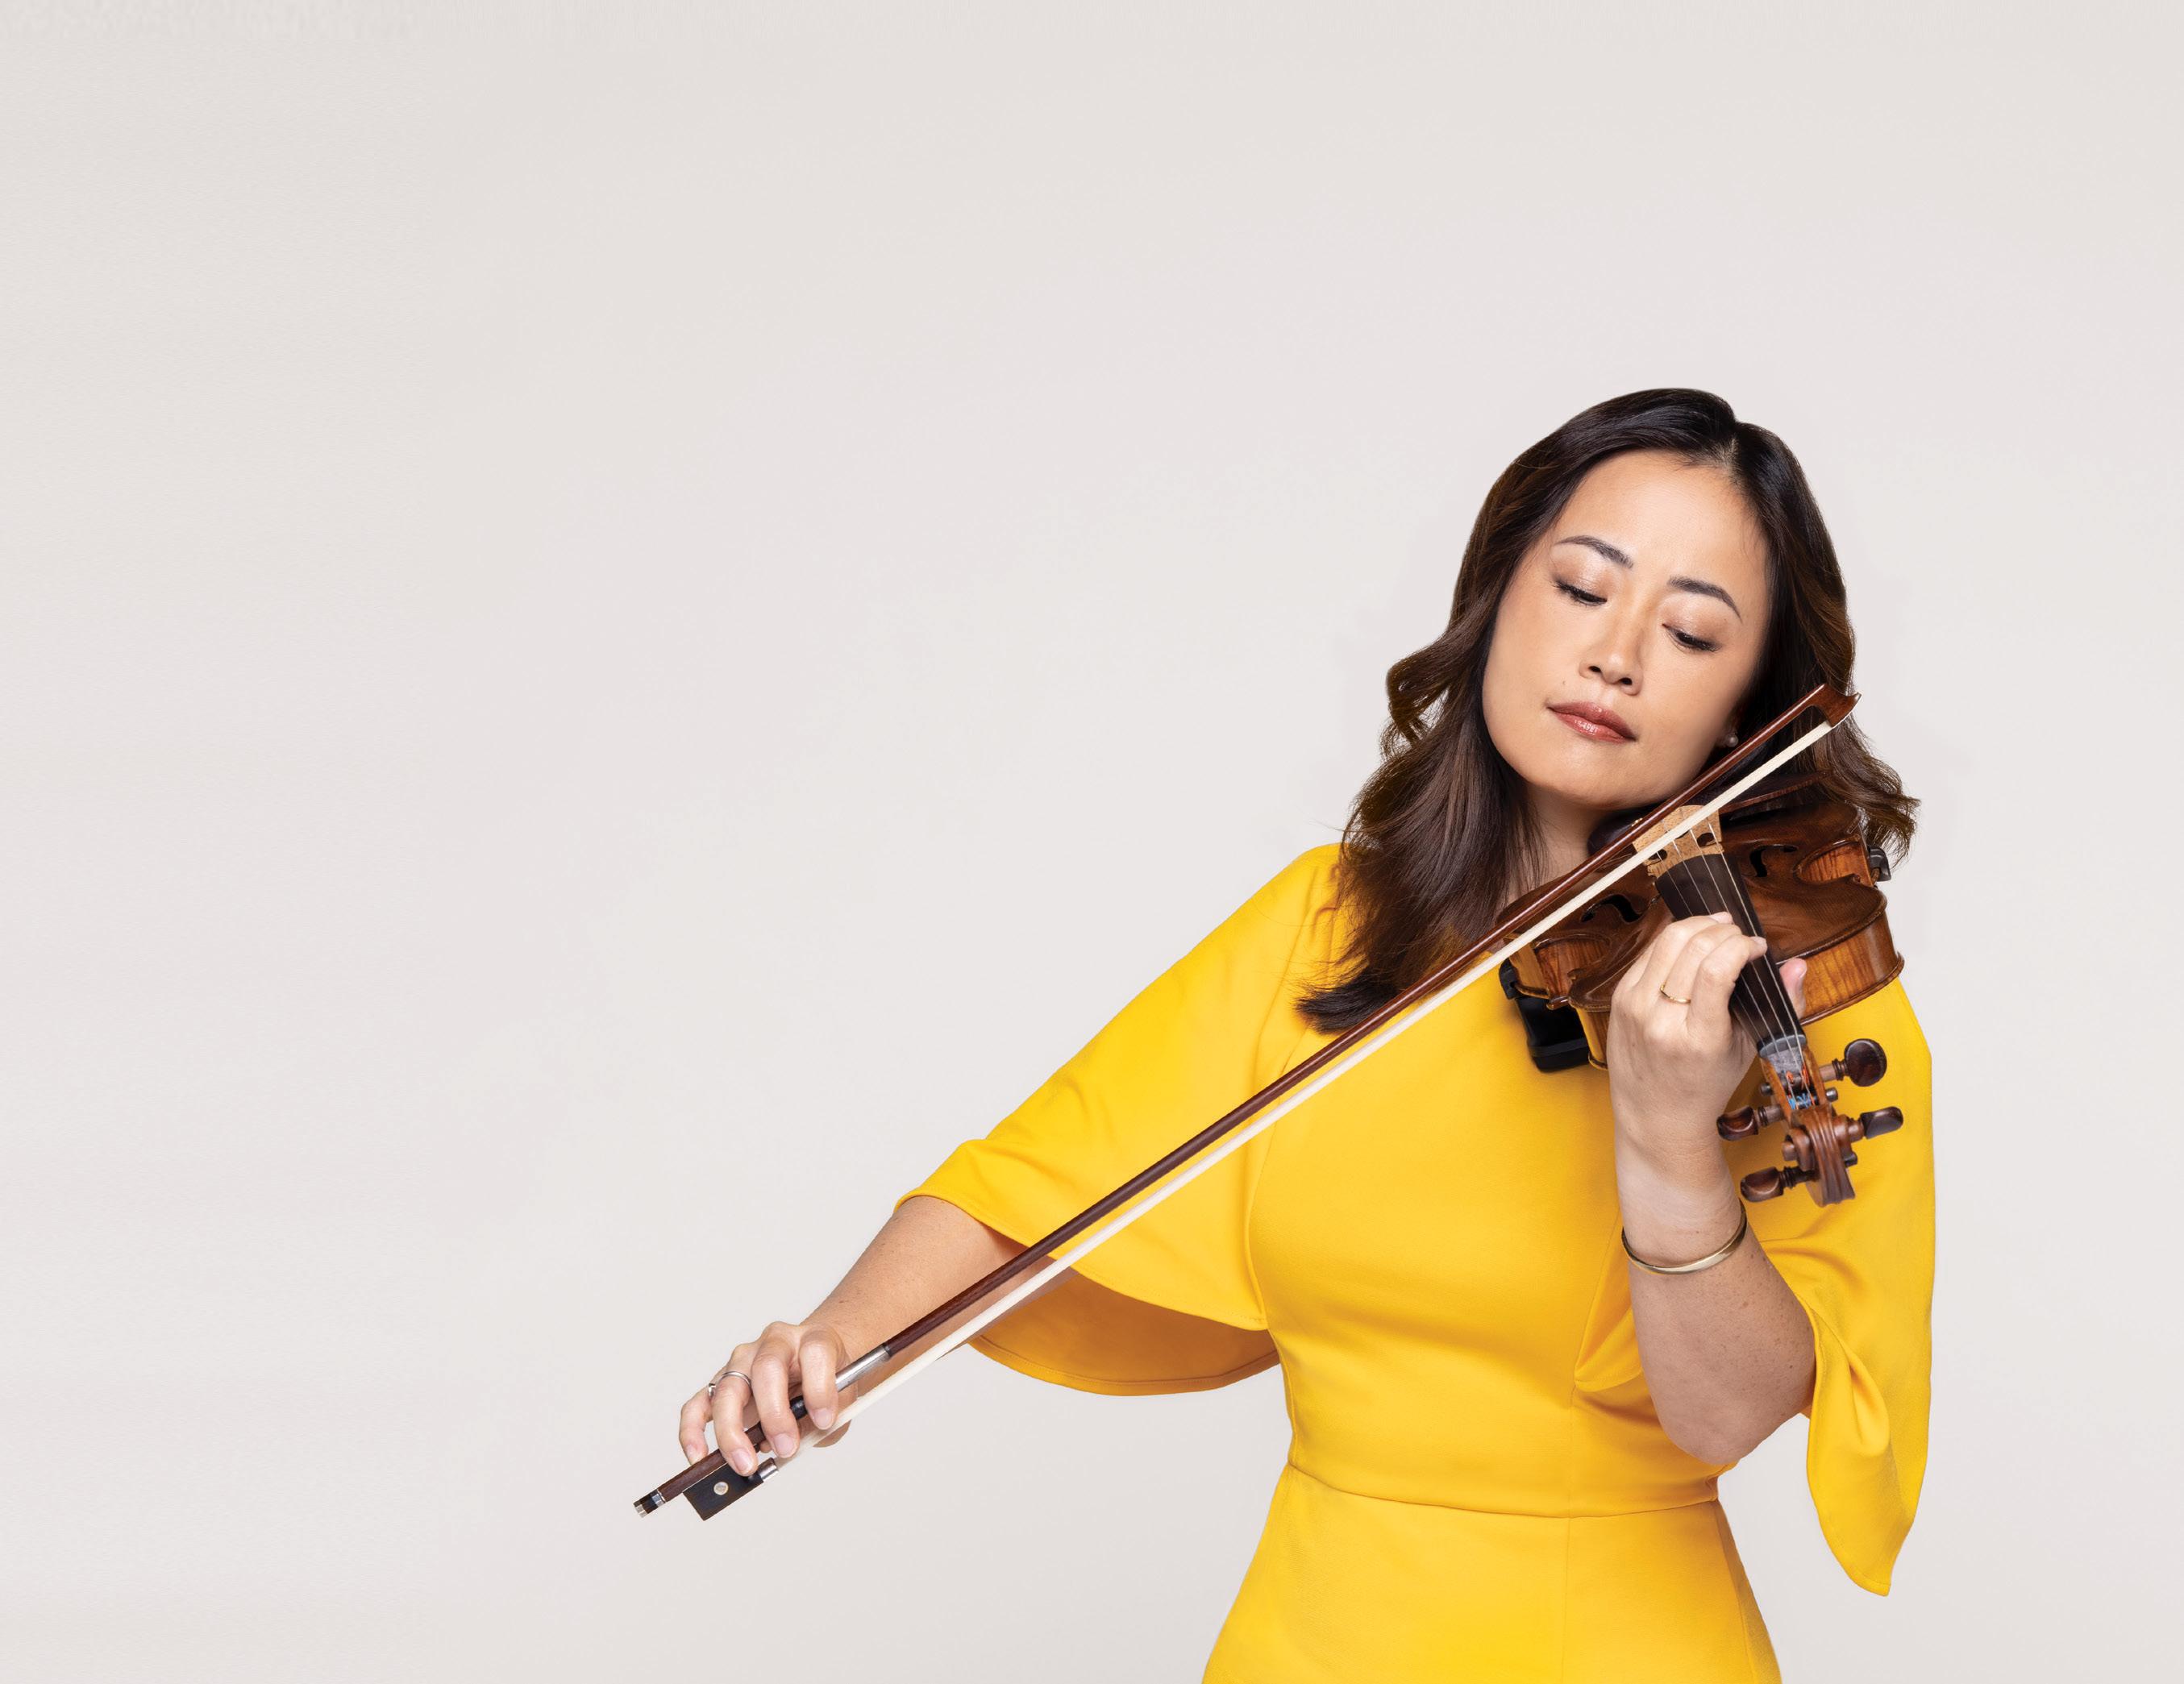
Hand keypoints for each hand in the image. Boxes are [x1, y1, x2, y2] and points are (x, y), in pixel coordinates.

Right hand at [678, 1319, 857, 1476]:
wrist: (816, 1361)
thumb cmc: (828, 1381)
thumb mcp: (839, 1401)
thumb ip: (816, 1424)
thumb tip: (781, 1449)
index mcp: (813, 1340)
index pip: (815, 1352)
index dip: (820, 1387)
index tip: (824, 1420)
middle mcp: (775, 1343)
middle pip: (767, 1367)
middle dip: (775, 1414)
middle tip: (785, 1449)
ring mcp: (744, 1360)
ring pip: (728, 1388)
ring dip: (733, 1431)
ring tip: (744, 1464)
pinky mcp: (721, 1382)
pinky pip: (698, 1404)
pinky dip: (693, 1431)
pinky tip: (698, 1456)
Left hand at [1606, 910, 1808, 1168]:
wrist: (1655, 1116)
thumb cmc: (1705, 1086)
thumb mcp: (1748, 1051)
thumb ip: (1779, 1006)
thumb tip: (1797, 965)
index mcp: (1698, 1038)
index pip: (1715, 971)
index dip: (1740, 945)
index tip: (1757, 946)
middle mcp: (1661, 1020)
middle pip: (1690, 947)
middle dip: (1721, 929)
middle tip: (1738, 932)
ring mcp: (1634, 1007)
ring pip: (1665, 941)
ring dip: (1696, 925)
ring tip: (1718, 928)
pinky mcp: (1618, 998)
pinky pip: (1647, 953)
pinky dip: (1673, 941)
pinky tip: (1690, 944)